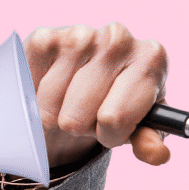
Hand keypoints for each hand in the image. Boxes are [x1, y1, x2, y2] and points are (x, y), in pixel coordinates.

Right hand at [25, 23, 170, 167]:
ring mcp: (81, 34)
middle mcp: (118, 38)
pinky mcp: (46, 36)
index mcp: (151, 59)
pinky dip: (35, 99)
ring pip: (52, 108)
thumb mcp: (139, 126)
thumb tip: (157, 154)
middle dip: (81, 127)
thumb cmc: (117, 103)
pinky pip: (31, 88)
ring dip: (56, 115)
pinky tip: (50, 88)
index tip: (113, 123)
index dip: (109, 134)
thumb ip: (149, 141)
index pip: (114, 119)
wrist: (85, 77)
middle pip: (77, 118)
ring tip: (70, 101)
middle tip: (89, 112)